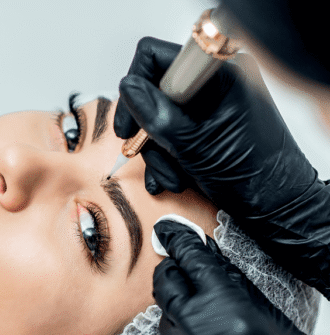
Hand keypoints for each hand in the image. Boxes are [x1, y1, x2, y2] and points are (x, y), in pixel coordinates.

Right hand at [114, 37, 329, 297]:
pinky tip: (173, 177)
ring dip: (158, 153)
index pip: (157, 58)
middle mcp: (213, 84)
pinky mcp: (205, 126)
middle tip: (141, 149)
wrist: (275, 206)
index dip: (135, 86)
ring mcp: (209, 106)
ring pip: (159, 118)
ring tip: (172, 176)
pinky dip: (166, 158)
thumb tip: (128, 88)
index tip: (130, 122)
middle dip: (148, 130)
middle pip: (154, 92)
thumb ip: (157, 114)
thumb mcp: (193, 145)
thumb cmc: (253, 175)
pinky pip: (170, 133)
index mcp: (218, 74)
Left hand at [152, 219, 329, 334]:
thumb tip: (202, 252)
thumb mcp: (268, 315)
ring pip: (164, 319)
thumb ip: (230, 281)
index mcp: (228, 314)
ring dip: (181, 315)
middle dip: (173, 273)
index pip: (192, 262)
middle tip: (185, 272)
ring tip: (211, 327)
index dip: (180, 242)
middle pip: (165, 286)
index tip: (169, 231)